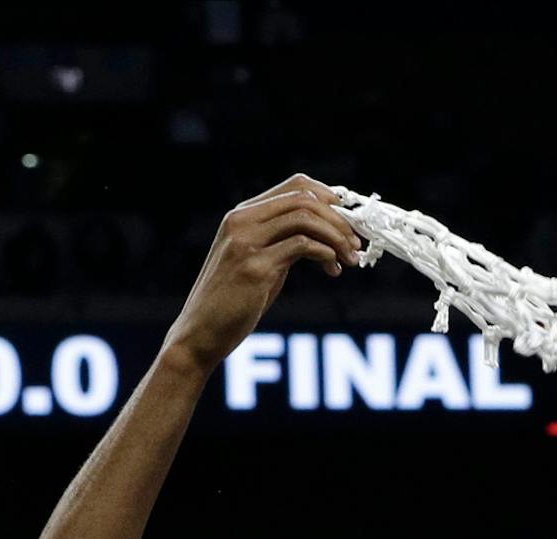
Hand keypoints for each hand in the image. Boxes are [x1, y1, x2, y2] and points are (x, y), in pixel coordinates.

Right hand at [162, 175, 360, 373]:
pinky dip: (326, 254)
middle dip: (339, 218)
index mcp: (241, 215)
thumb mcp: (257, 264)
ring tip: (350, 259)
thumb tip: (322, 237)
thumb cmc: (230, 305)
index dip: (329, 197)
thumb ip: (281, 243)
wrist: (200, 335)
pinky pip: (302, 246)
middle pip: (304, 198)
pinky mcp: (254, 266)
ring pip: (306, 217)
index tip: (348, 219)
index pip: (295, 186)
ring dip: (337, 236)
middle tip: (356, 243)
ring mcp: (246, 242)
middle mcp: (241, 221)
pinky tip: (332, 269)